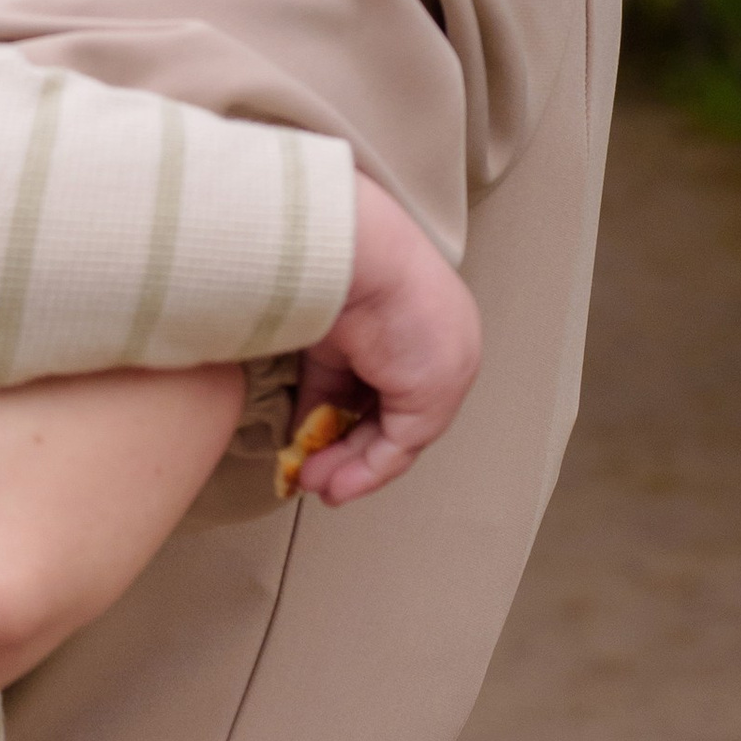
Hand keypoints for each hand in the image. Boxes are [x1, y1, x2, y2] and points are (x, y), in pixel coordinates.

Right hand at [286, 170, 481, 505]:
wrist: (355, 255)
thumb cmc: (334, 270)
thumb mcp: (325, 334)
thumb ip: (321, 378)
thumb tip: (301, 419)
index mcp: (409, 315)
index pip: (375, 378)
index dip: (339, 415)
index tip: (308, 440)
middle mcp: (430, 345)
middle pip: (384, 412)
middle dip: (342, 450)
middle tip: (310, 475)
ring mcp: (439, 371)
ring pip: (392, 436)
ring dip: (349, 467)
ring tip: (314, 486)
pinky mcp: (435, 398)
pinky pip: (398, 447)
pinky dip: (364, 472)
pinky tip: (333, 484)